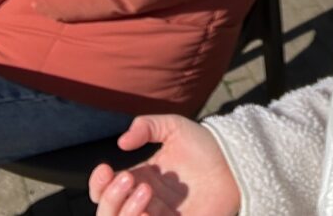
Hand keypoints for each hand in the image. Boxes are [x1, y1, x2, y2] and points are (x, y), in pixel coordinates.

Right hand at [88, 115, 239, 215]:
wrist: (235, 163)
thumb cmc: (204, 146)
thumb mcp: (173, 127)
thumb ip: (146, 126)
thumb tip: (121, 142)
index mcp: (138, 179)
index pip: (103, 191)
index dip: (98, 184)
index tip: (107, 168)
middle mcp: (144, 202)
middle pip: (107, 213)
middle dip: (110, 198)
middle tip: (129, 178)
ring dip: (124, 212)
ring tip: (145, 190)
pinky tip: (150, 211)